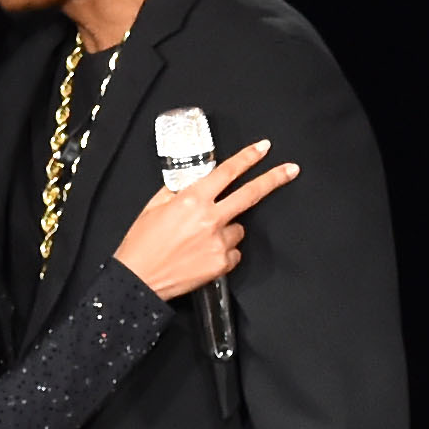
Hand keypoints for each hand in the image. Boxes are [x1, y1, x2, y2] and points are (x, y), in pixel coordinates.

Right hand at [108, 142, 294, 297]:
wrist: (139, 280)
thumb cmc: (142, 245)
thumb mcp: (153, 207)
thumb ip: (177, 191)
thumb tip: (192, 182)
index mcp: (192, 200)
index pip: (227, 172)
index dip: (248, 157)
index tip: (263, 148)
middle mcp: (210, 219)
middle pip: (250, 194)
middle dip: (273, 179)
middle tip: (290, 170)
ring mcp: (219, 242)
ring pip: (239, 228)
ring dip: (227, 228)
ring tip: (200, 239)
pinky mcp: (222, 263)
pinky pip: (233, 251)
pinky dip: (223, 251)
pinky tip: (202, 254)